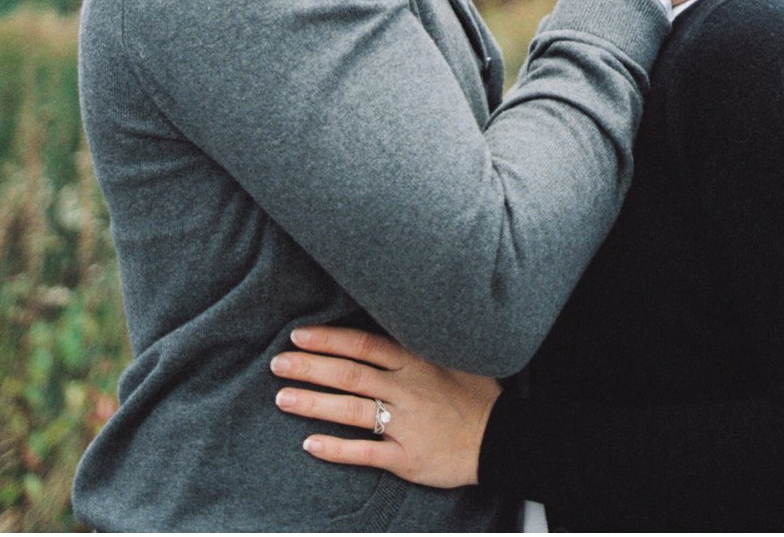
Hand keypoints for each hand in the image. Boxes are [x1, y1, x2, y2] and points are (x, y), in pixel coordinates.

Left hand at [272, 325, 499, 489]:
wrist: (504, 438)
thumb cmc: (479, 396)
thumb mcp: (452, 358)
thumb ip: (418, 347)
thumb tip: (387, 327)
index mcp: (416, 362)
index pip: (362, 345)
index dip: (328, 340)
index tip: (299, 337)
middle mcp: (406, 389)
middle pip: (348, 374)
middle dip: (309, 368)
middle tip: (278, 364)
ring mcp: (405, 424)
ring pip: (351, 410)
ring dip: (313, 404)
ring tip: (282, 399)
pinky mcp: (407, 457)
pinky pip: (365, 452)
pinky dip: (336, 449)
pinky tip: (310, 444)